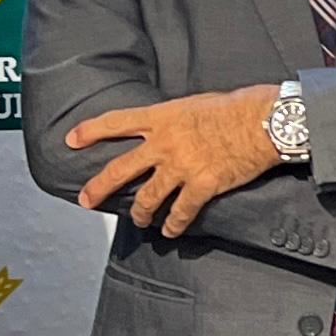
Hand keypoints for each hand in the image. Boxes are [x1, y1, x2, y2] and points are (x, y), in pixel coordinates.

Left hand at [66, 86, 282, 234]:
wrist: (265, 121)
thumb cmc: (238, 107)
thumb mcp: (196, 103)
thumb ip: (175, 118)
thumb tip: (170, 128)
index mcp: (162, 117)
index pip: (115, 122)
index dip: (90, 131)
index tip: (70, 140)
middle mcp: (165, 143)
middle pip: (120, 168)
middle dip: (98, 187)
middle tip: (86, 200)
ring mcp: (182, 166)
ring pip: (147, 197)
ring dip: (140, 213)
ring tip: (139, 220)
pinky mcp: (202, 185)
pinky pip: (180, 212)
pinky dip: (173, 225)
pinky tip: (170, 231)